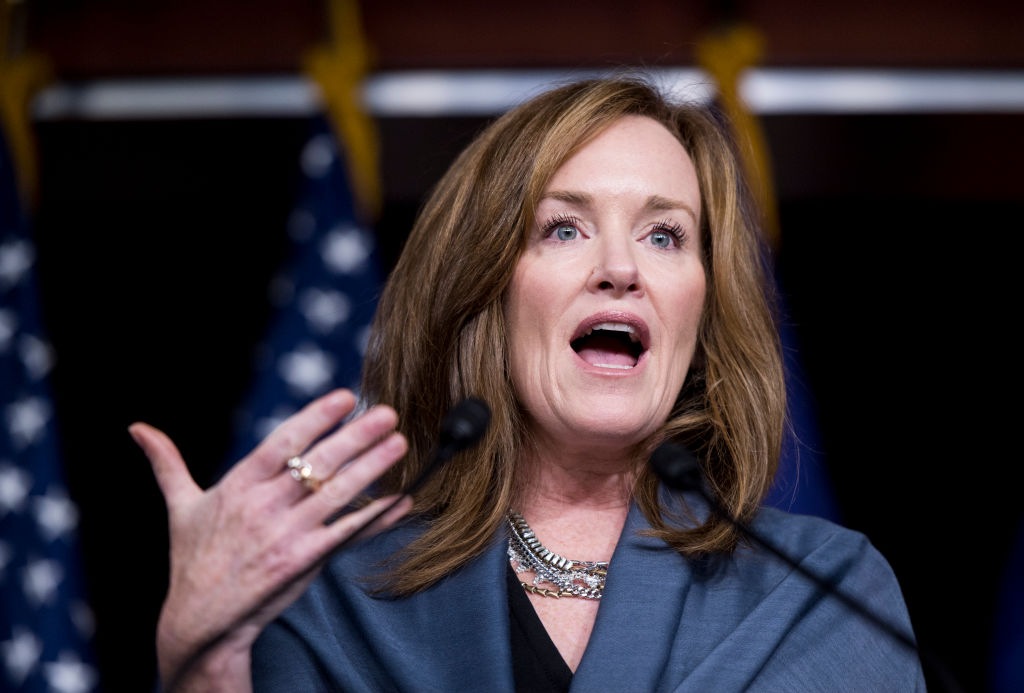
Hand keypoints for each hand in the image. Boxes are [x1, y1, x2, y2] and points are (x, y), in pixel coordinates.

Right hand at [130, 389, 410, 690]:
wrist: (201, 621)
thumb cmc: (193, 560)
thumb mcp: (179, 508)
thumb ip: (166, 463)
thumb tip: (137, 428)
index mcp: (237, 486)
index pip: (281, 441)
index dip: (314, 417)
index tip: (344, 397)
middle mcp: (263, 507)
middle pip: (318, 463)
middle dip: (356, 436)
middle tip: (388, 414)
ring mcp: (286, 535)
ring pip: (338, 493)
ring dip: (373, 467)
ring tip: (400, 444)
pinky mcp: (304, 561)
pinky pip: (347, 532)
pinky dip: (376, 515)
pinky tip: (401, 499)